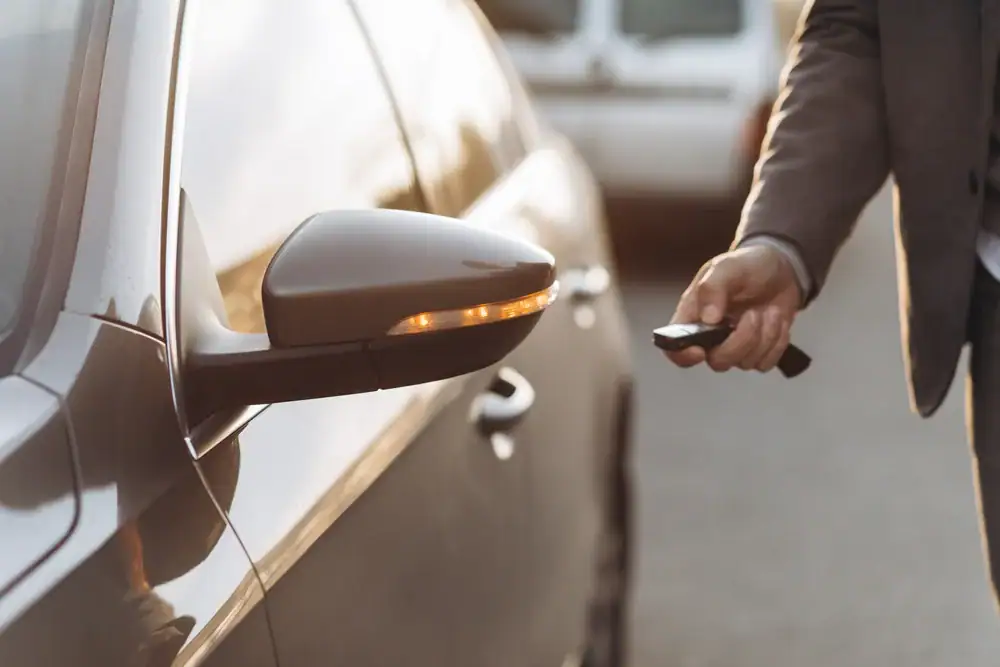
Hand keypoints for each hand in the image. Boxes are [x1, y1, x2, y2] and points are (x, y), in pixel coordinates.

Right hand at [665, 244, 802, 372]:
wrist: (781, 268)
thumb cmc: (746, 265)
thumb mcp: (726, 266)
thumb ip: (712, 288)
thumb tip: (708, 318)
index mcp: (693, 317)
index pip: (675, 349)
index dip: (683, 356)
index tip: (701, 350)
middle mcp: (711, 337)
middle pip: (718, 361)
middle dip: (741, 341)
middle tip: (753, 313)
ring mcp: (735, 347)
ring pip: (746, 362)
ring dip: (765, 335)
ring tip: (769, 310)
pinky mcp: (759, 352)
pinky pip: (766, 362)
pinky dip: (777, 342)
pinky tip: (776, 320)